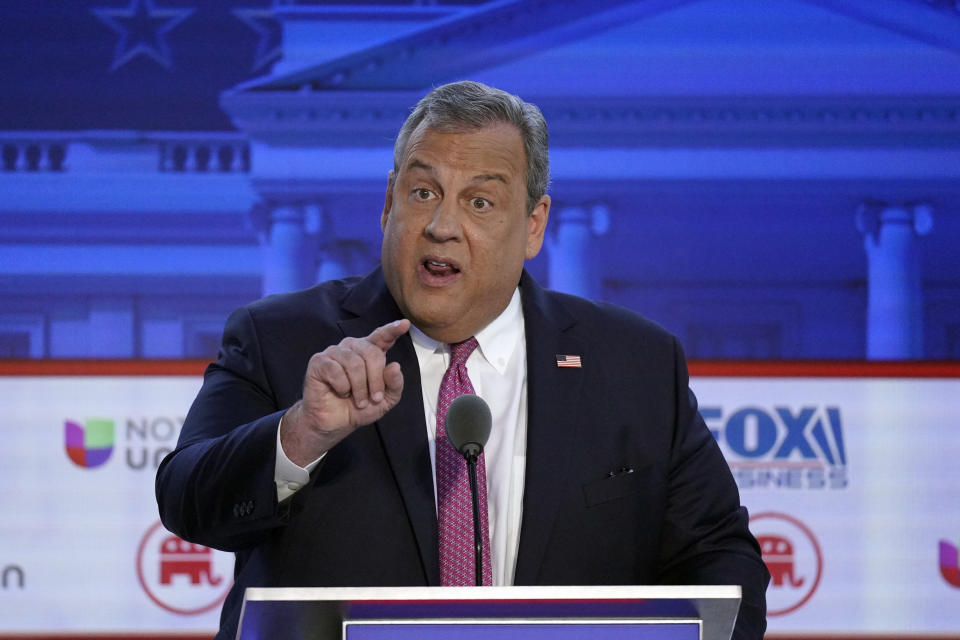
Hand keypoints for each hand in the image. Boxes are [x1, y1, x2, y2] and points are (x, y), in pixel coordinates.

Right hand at [280, 319, 409, 465]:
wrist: (335, 423)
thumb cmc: (360, 408)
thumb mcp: (386, 400)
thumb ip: (395, 384)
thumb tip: (394, 366)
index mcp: (370, 351)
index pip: (382, 336)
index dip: (393, 329)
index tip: (405, 324)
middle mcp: (353, 347)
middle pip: (372, 353)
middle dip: (376, 380)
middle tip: (374, 398)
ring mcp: (335, 352)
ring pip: (354, 363)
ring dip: (359, 388)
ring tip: (359, 401)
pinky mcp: (319, 361)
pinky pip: (335, 370)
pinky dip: (342, 387)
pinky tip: (340, 392)